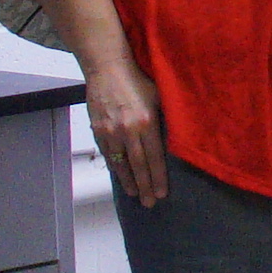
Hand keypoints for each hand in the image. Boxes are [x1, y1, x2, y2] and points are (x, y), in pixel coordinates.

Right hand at [72, 44, 169, 209]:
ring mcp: (111, 132)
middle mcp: (128, 131)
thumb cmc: (136, 80)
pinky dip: (115, 168)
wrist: (107, 69)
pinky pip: (108, 155)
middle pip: (138, 166)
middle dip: (145, 187)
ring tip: (135, 195)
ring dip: (129, 182)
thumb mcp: (157, 97)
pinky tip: (121, 177)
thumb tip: (173, 139)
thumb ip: (163, 119)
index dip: (158, 178)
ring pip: (121, 164)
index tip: (162, 193)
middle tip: (149, 203)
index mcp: (146, 123)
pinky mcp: (98, 131)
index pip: (154, 158)